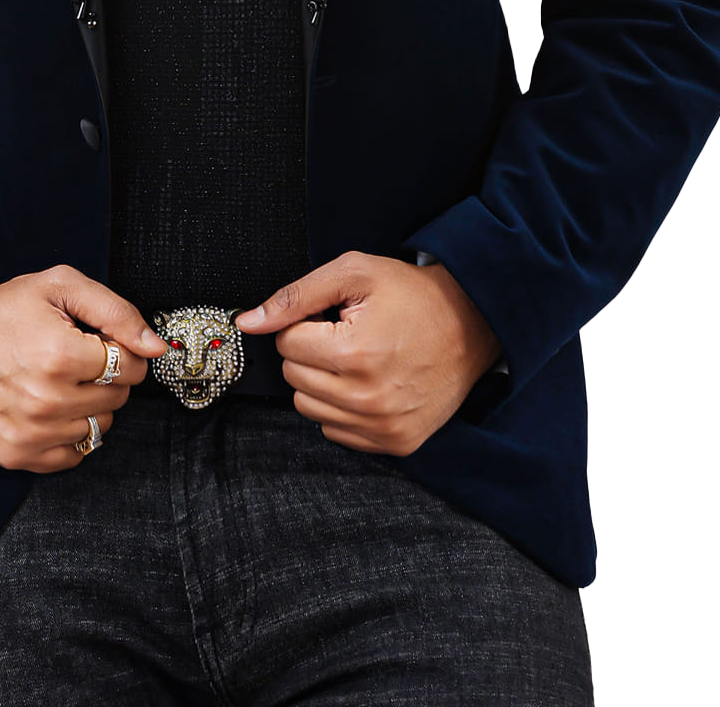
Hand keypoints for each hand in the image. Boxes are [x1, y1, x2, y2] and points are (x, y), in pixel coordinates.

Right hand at [0, 266, 167, 472]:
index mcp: (63, 356)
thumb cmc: (3, 312)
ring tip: (59, 382)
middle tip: (75, 360)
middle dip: (107, 377)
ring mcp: (32, 434)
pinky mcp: (17, 456)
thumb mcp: (59, 287)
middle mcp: (49, 401)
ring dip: (89, 406)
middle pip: (117, 399)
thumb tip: (156, 347)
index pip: (132, 366)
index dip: (121, 350)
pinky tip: (51, 409)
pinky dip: (71, 434)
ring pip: (99, 428)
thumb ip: (116, 312)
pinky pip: (73, 456)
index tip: (98, 343)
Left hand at [234, 251, 502, 455]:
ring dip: (322, 382)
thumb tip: (247, 322)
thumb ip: (294, 296)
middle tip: (347, 333)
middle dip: (311, 352)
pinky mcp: (396, 444)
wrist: (473, 323)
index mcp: (354, 353)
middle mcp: (367, 398)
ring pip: (310, 408)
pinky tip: (368, 383)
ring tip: (356, 358)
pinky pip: (336, 432)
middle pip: (295, 378)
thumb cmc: (411, 294)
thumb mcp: (353, 274)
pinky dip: (342, 408)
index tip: (334, 316)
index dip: (306, 323)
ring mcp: (383, 427)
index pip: (288, 344)